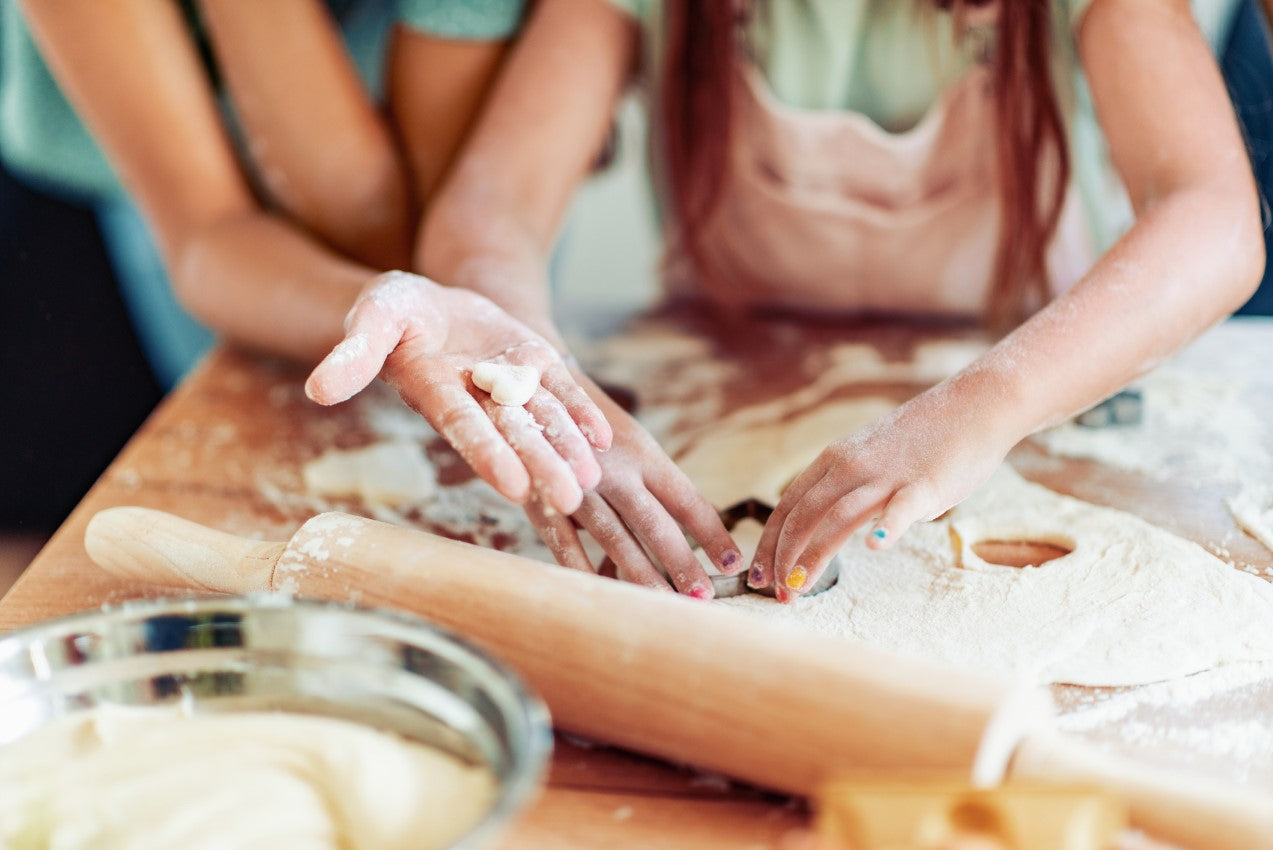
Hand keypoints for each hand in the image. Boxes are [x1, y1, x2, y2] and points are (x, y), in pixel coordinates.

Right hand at [306, 271, 611, 513]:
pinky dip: (581, 414)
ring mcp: (509, 385)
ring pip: (543, 420)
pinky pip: (562, 393)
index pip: (463, 427)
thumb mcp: (370, 320)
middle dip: (540, 466)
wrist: (427, 302)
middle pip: (512, 435)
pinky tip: (604, 439)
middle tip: (569, 499)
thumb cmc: (390, 312)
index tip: (512, 486)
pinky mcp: (535, 367)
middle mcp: (476, 397)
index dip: (487, 454)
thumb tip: (316, 390)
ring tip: (591, 481)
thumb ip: (352, 355)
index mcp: (435, 391)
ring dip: (566, 449)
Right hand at [524, 385, 742, 597]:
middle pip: (655, 524)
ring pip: (615, 538)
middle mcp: (617, 469)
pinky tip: (603, 594)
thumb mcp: (633, 443)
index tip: (733, 563)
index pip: (688, 500)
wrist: (534, 389)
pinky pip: (565, 543)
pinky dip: (583, 571)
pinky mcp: (544, 499)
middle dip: (682, 563)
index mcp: (646, 455)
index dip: (713, 534)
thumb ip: (655, 484)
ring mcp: (579, 484)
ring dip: (641, 575)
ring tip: (664, 603)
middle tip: (704, 597)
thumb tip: (689, 535)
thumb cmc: (597, 427)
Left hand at [748, 381, 1019, 601]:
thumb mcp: (873, 458)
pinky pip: (901, 508)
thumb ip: (854, 490)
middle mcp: (851, 466)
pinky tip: (875, 547)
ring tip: (797, 586)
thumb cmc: (926, 440)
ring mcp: (886, 476)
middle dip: (782, 557)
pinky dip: (887, 527)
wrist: (975, 404)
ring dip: (812, 556)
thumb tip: (848, 527)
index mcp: (835, 460)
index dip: (769, 542)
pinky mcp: (924, 486)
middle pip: (803, 516)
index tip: (758, 574)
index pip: (788, 506)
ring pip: (837, 518)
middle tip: (775, 593)